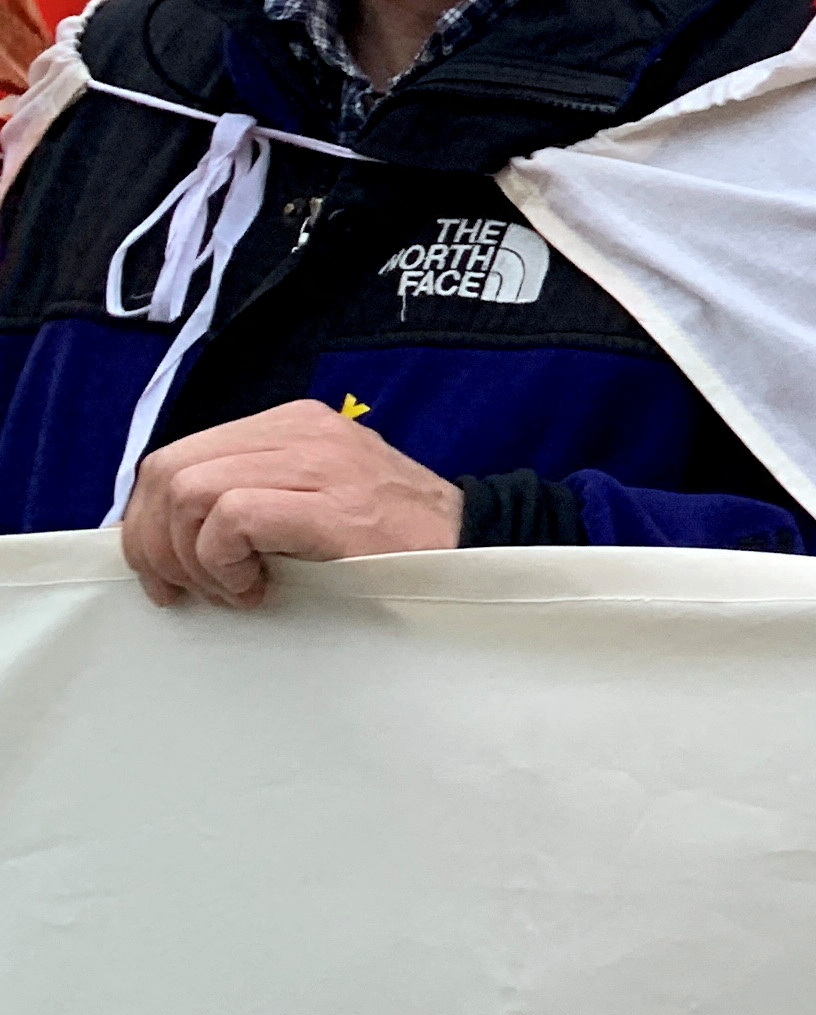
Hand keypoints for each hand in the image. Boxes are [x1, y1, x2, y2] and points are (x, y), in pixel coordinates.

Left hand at [120, 400, 463, 608]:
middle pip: (169, 470)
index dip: (146, 521)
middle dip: (154, 542)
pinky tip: (256, 588)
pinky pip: (231, 518)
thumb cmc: (391, 538)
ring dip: (192, 557)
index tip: (163, 572)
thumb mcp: (314, 495)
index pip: (175, 456)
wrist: (471, 547)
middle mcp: (300, 430)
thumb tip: (168, 531)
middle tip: (183, 590)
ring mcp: (318, 461)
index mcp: (291, 424)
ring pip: (190, 491)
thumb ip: (254, 492)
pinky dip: (224, 563)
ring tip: (232, 590)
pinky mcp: (331, 503)